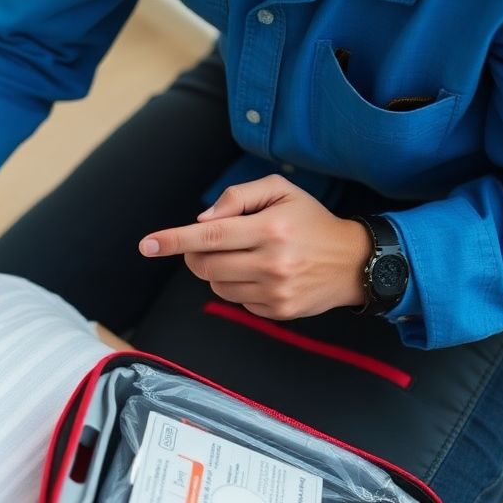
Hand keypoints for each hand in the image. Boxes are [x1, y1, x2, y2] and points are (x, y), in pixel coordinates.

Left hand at [138, 174, 372, 320]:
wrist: (355, 262)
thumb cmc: (311, 221)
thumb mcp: (281, 191)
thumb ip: (239, 196)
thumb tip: (202, 219)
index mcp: (270, 228)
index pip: (209, 235)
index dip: (173, 240)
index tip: (147, 244)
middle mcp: (272, 262)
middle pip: (205, 265)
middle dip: (193, 255)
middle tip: (205, 245)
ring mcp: (275, 290)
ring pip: (216, 285)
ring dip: (216, 271)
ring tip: (243, 257)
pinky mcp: (278, 311)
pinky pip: (236, 301)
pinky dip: (237, 287)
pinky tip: (260, 274)